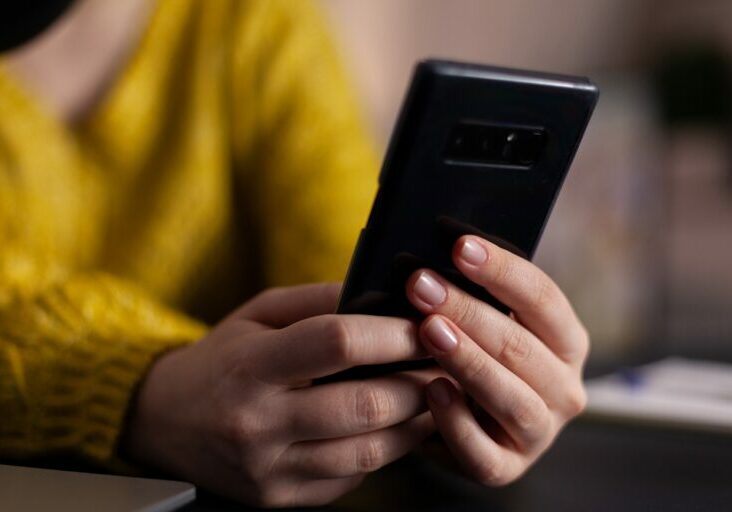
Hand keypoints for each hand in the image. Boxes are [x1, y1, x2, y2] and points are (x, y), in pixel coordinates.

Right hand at [122, 283, 435, 506]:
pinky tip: (396, 425)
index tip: (425, 324)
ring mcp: (270, 468)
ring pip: (369, 450)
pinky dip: (385, 449)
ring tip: (433, 394)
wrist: (167, 421)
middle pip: (364, 404)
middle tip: (445, 363)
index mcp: (250, 366)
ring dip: (415, 421)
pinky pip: (352, 475)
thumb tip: (382, 296)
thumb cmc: (222, 359)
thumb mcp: (258, 313)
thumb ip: (318, 300)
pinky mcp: (281, 497)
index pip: (336, 343)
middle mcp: (258, 423)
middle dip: (418, 382)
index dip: (392, 333)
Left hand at [405, 235, 589, 485]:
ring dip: (468, 361)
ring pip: (511, 398)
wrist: (464, 419)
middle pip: (521, 345)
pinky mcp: (507, 468)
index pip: (543, 298)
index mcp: (566, 342)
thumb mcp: (485, 321)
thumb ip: (475, 293)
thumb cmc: (475, 354)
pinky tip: (430, 391)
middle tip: (422, 284)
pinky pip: (484, 453)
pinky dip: (457, 422)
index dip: (502, 270)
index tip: (459, 245)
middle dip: (468, 310)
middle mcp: (565, 388)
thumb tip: (435, 253)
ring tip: (428, 331)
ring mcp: (539, 433)